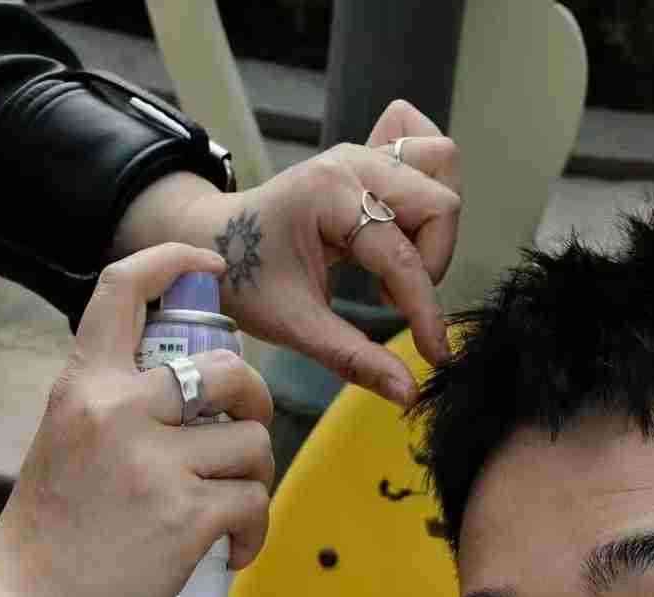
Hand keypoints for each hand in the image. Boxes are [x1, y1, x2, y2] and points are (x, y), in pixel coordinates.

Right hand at [0, 242, 274, 596]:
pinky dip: (255, 531)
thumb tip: (182, 402)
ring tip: (232, 510)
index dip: (176, 263)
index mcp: (84, 385)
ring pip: (254, 442)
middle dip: (256, 401)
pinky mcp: (188, 516)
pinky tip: (233, 552)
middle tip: (245, 434)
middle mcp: (120, 411)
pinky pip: (254, 502)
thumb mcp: (65, 442)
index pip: (124, 290)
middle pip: (229, 372)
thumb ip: (114, 412)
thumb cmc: (49, 535)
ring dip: (256, 478)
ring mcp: (157, 463)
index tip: (212, 269)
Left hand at [121, 99, 460, 408]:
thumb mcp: (297, 326)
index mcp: (329, 197)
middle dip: (432, 260)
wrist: (213, 240)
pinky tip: (400, 225)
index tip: (433, 354)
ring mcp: (362, 154)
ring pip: (439, 166)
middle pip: (439, 201)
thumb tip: (408, 392)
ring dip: (433, 224)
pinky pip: (421, 148)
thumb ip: (356, 358)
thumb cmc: (246, 278)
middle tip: (395, 296)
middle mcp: (352, 163)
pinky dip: (426, 186)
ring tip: (395, 263)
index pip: (403, 256)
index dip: (426, 312)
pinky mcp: (369, 157)